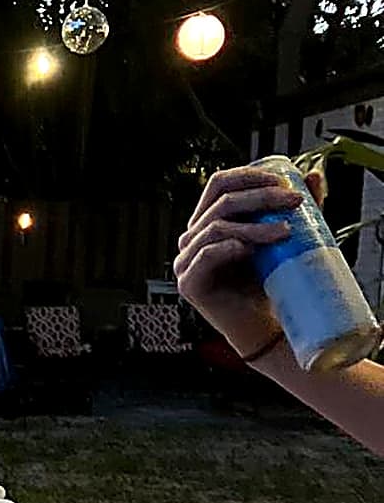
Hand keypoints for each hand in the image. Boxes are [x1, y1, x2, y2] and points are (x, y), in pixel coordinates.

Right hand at [174, 166, 314, 357]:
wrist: (265, 326)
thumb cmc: (270, 283)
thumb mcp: (283, 238)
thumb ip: (293, 209)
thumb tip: (316, 176)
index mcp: (209, 221)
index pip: (220, 184)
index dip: (249, 176)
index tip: (285, 181)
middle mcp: (193, 237)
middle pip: (221, 202)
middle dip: (260, 197)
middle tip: (293, 201)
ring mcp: (186, 260)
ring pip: (217, 227)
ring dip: (254, 226)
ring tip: (286, 232)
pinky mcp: (189, 283)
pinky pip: (205, 256)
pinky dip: (229, 247)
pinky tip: (251, 249)